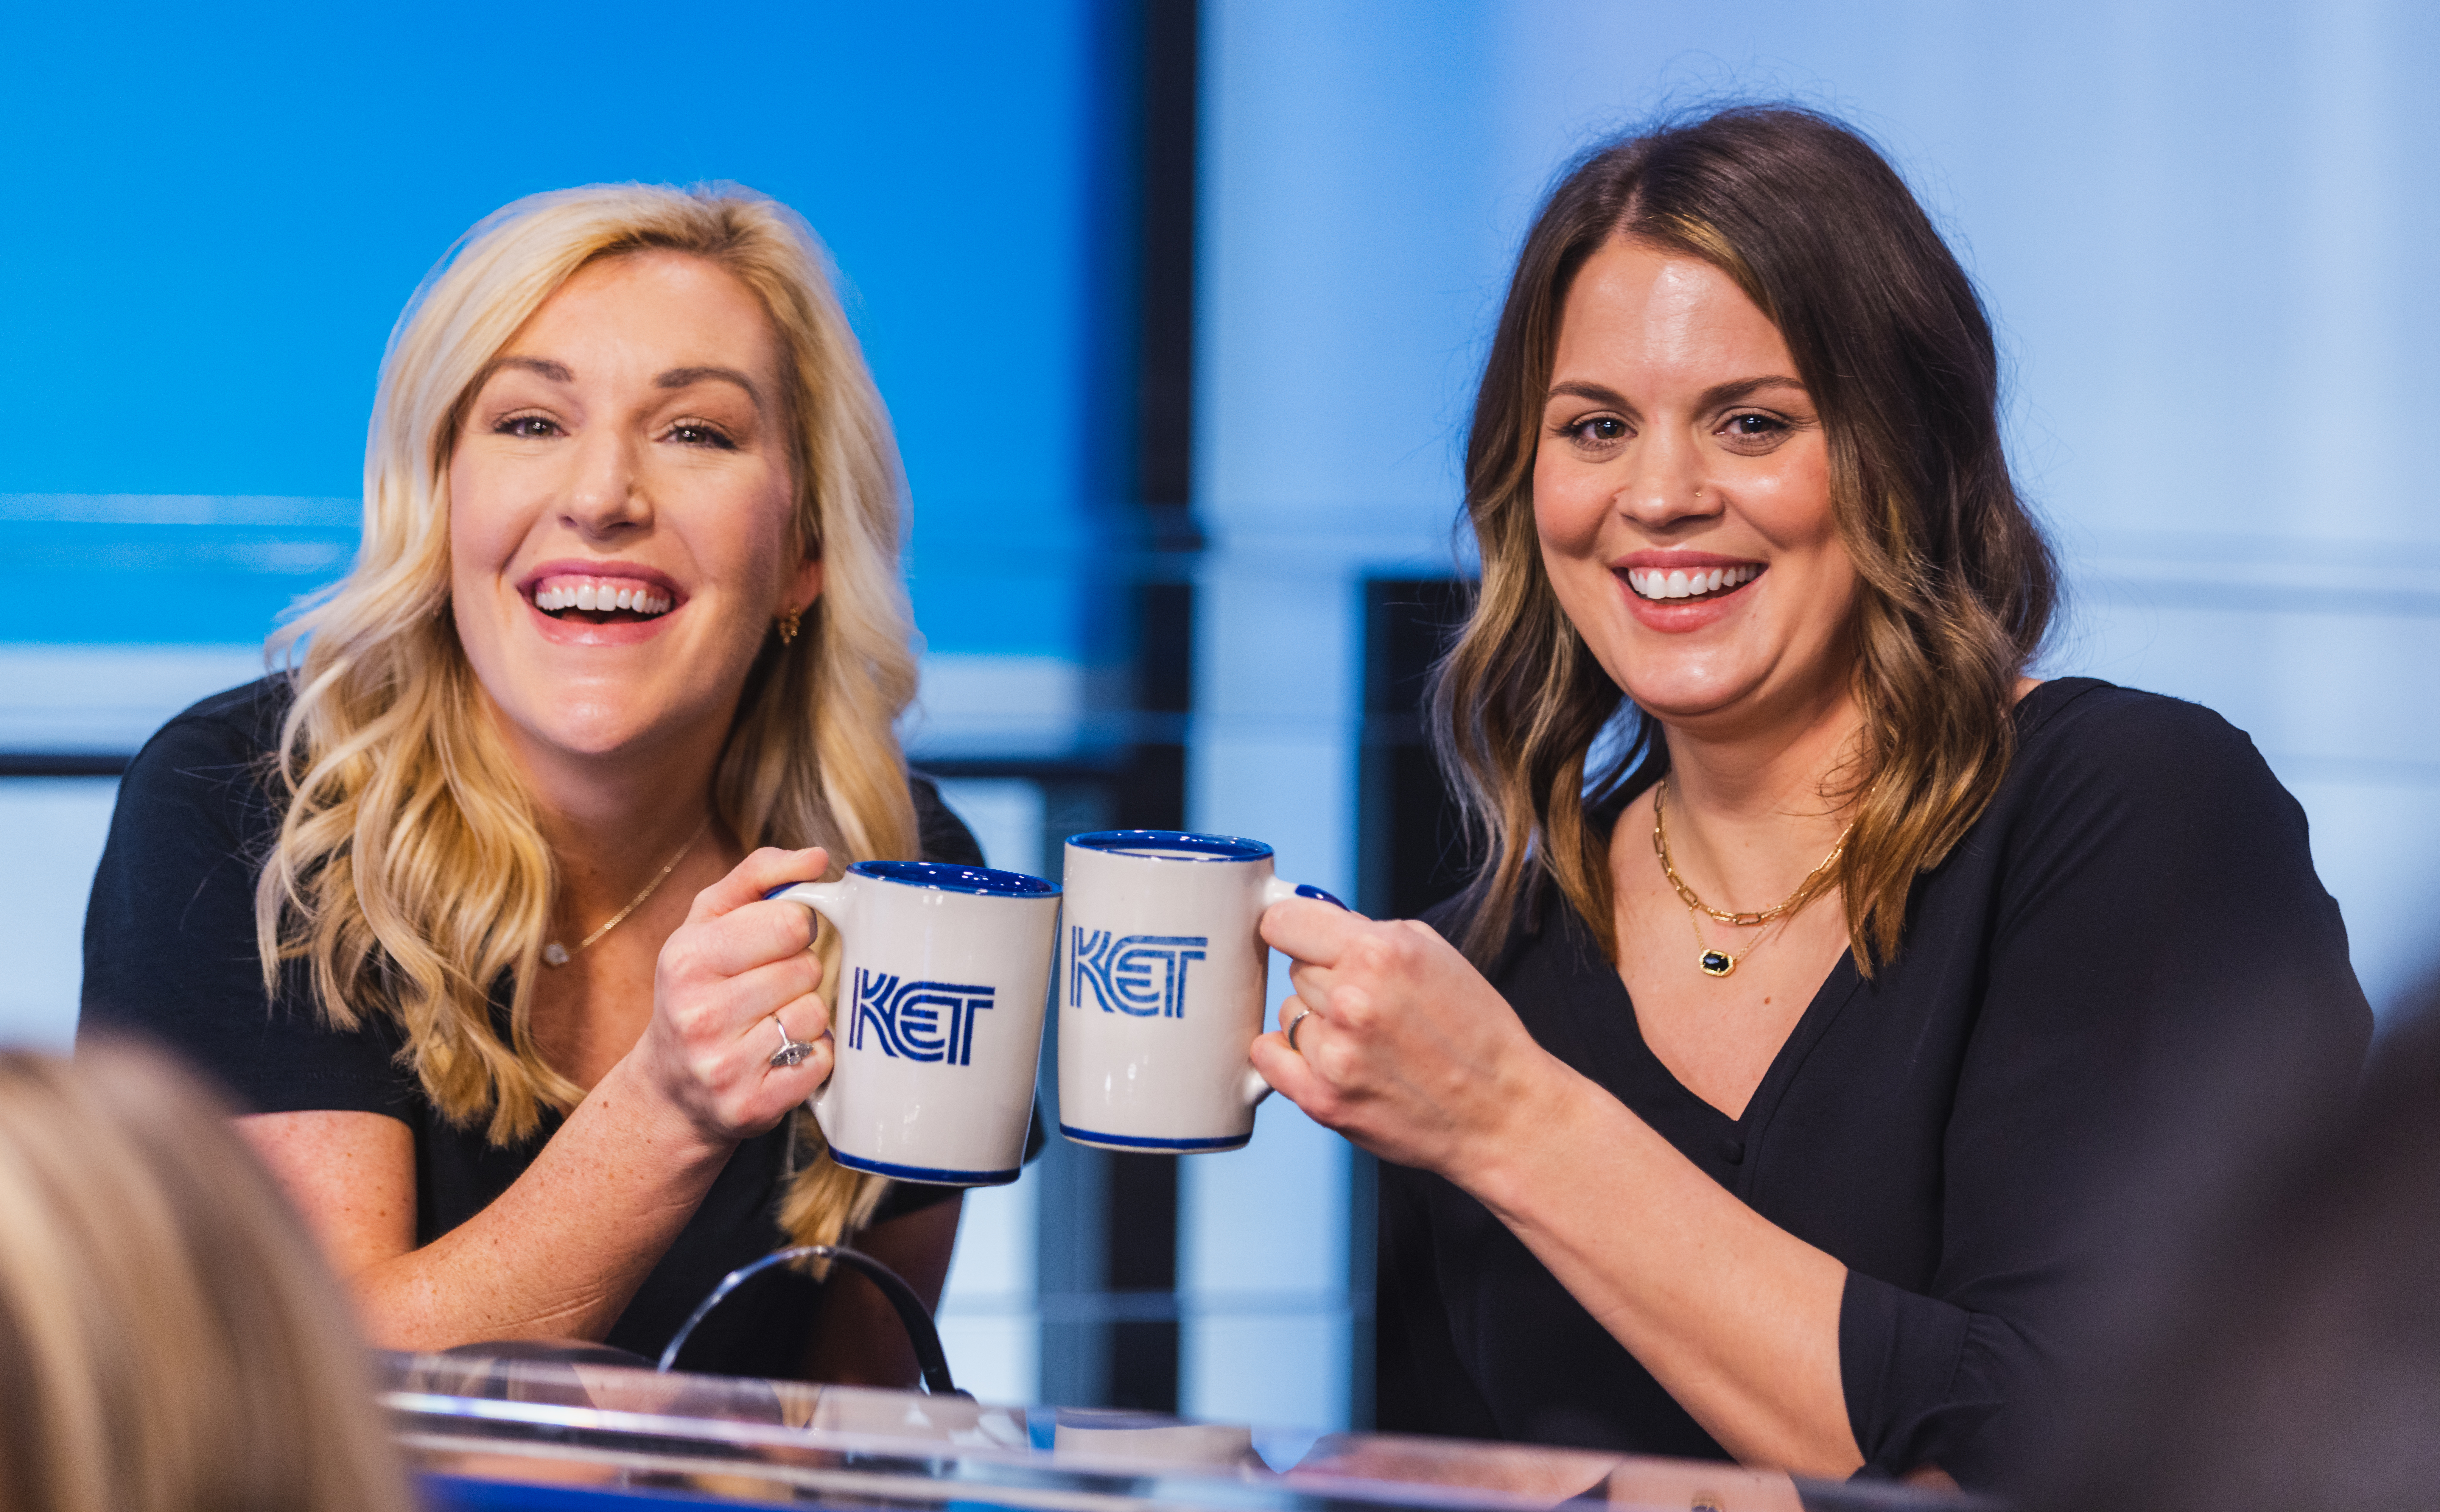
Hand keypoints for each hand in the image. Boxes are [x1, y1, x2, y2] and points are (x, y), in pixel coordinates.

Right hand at [634, 846, 834, 1146]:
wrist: (671, 1090)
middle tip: (768, 990)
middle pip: (807, 968)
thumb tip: (816, 857)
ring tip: (772, 1023)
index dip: (796, 929)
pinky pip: (821, 1061)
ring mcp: (724, 1064)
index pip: (791, 920)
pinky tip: (781, 1057)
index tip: (775, 944)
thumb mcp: (707, 923)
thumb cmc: (699, 991)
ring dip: (807, 1016)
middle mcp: (699, 1013)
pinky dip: (814, 1057)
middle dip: (800, 974)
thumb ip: (758, 877)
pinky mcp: (752, 1105)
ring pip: (816, 1014)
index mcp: (687, 958)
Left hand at [1248, 900, 1559, 1176]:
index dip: (1294, 927)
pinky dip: (1292, 1057)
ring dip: (1319, 1023)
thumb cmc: (1477, 1033)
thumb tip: (1315, 924)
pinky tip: (1332, 1061)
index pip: (1285, 921)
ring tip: (1370, 1042)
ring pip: (1290, 1014)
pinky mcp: (1322, 1100)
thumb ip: (1369, 933)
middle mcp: (1351, 1001)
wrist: (1501, 1113)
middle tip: (1372, 1004)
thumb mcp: (1436, 955)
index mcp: (1379, 954)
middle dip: (1326, 979)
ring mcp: (1334, 1054)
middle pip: (1295, 969)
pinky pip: (1270, 1057)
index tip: (1300, 936)